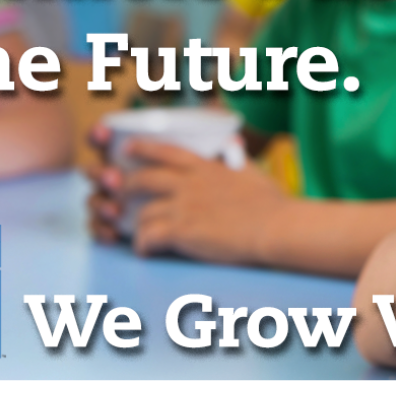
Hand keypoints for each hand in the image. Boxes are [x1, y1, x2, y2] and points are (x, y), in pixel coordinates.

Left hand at [90, 137, 286, 264]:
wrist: (274, 226)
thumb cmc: (270, 203)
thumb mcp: (252, 171)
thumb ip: (237, 157)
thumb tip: (234, 143)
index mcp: (206, 167)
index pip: (166, 152)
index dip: (143, 149)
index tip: (128, 150)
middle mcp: (189, 184)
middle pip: (143, 180)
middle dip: (126, 187)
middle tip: (120, 194)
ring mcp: (184, 207)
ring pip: (143, 214)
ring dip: (138, 225)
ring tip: (141, 234)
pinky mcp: (182, 231)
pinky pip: (148, 237)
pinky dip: (143, 246)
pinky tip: (145, 251)